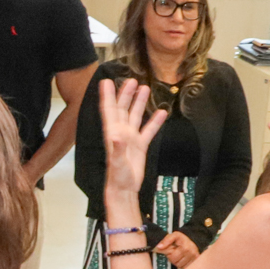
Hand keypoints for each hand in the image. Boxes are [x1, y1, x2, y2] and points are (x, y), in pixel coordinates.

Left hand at [99, 77, 166, 197]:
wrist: (125, 189)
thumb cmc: (118, 177)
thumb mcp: (117, 163)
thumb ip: (117, 149)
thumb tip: (117, 136)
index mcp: (112, 133)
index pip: (109, 110)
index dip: (107, 96)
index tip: (106, 81)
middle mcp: (121, 133)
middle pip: (122, 109)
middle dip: (125, 94)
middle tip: (131, 80)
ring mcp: (131, 138)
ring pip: (135, 116)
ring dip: (139, 102)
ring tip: (145, 87)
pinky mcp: (140, 146)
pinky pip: (148, 130)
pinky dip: (155, 121)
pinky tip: (163, 111)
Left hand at [154, 231, 200, 268]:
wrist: (191, 242)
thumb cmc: (181, 240)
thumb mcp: (173, 236)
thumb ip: (166, 240)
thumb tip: (159, 247)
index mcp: (185, 246)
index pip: (172, 256)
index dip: (169, 254)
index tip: (171, 250)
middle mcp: (191, 251)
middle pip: (175, 261)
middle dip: (173, 258)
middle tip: (175, 253)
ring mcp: (194, 257)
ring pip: (179, 265)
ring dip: (177, 262)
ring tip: (179, 256)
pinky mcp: (196, 261)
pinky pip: (185, 267)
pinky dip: (182, 265)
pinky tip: (183, 259)